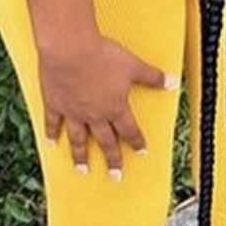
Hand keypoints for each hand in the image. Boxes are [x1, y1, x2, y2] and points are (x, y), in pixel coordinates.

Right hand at [38, 30, 178, 176]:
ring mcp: (73, 112)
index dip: (136, 142)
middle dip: (112, 159)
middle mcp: (94, 114)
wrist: (70, 49)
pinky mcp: (55, 103)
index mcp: (114, 107)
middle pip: (105, 141)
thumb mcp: (133, 65)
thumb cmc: (102, 56)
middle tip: (115, 176)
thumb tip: (173, 82)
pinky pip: (53, 123)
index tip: (141, 152)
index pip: (129, 130)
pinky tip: (52, 144)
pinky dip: (52, 134)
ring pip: (79, 139)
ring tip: (82, 170)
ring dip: (81, 156)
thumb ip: (153, 77)